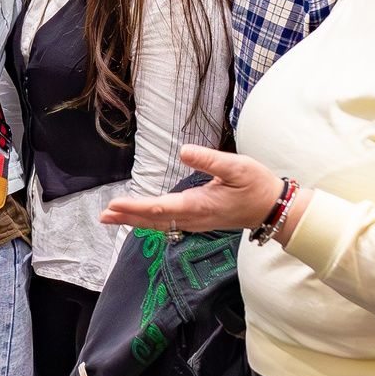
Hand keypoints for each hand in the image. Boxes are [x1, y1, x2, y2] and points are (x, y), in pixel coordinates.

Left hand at [96, 146, 282, 232]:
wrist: (271, 208)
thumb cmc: (256, 185)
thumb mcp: (238, 167)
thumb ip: (210, 160)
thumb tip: (184, 151)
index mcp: (200, 205)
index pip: (162, 208)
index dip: (137, 207)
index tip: (116, 205)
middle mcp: (194, 218)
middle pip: (155, 220)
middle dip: (128, 217)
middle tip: (103, 215)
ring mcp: (195, 222)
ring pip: (160, 224)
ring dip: (135, 220)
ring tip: (111, 217)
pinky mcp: (197, 221)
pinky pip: (168, 224)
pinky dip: (149, 221)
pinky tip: (137, 218)